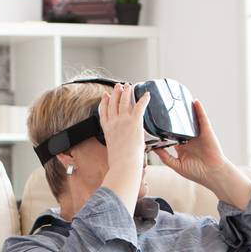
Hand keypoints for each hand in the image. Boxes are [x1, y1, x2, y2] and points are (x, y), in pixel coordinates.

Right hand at [98, 82, 149, 208]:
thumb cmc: (119, 163)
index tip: (105, 96)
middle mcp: (113, 123)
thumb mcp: (112, 151)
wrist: (124, 165)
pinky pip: (139, 106)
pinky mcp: (134, 121)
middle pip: (113, 103)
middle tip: (118, 86)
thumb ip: (116, 146)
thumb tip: (118, 151)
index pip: (104, 112)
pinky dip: (143, 99)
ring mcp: (123, 121)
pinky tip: (147, 94)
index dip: (104, 102)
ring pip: (124, 101)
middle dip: (116, 93)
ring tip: (129, 86)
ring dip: (127, 92)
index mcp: (107, 130)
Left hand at [153, 101, 250, 206]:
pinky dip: (199, 110)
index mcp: (181, 147)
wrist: (212, 175)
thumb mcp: (176, 165)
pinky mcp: (206, 132)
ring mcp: (198, 135)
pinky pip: (202, 119)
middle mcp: (189, 139)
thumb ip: (164, 156)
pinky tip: (195, 102)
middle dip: (173, 117)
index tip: (153, 122)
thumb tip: (153, 148)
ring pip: (190, 120)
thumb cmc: (197, 172)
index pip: (170, 135)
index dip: (163, 128)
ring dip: (186, 110)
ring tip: (177, 99)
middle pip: (179, 125)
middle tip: (163, 105)